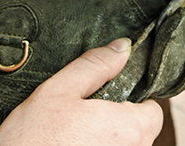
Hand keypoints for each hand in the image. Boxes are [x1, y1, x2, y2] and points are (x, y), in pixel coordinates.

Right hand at [0, 38, 162, 145]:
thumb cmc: (32, 142)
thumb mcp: (59, 91)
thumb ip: (95, 66)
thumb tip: (122, 47)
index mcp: (130, 128)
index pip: (152, 109)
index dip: (130, 100)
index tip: (107, 99)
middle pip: (137, 130)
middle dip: (114, 121)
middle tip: (81, 117)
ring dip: (102, 139)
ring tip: (71, 136)